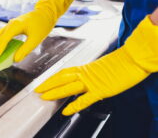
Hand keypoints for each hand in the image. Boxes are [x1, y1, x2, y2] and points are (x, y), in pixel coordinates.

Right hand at [0, 0, 73, 61]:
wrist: (45, 14)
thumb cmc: (42, 25)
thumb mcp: (36, 39)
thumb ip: (25, 49)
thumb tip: (15, 59)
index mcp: (16, 25)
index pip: (3, 39)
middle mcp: (10, 24)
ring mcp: (10, 25)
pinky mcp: (12, 28)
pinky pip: (2, 36)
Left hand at [35, 16, 157, 115]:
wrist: (133, 59)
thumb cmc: (120, 63)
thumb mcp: (100, 68)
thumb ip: (90, 74)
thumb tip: (84, 78)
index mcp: (85, 68)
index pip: (63, 73)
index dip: (51, 78)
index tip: (42, 82)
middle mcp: (85, 74)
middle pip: (62, 79)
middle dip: (48, 85)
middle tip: (37, 90)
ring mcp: (92, 83)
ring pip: (69, 87)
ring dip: (55, 92)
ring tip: (44, 97)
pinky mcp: (100, 90)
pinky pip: (85, 99)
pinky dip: (74, 105)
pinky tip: (66, 111)